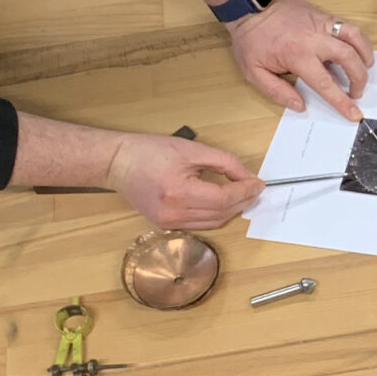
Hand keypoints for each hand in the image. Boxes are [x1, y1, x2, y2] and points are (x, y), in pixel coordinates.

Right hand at [105, 133, 263, 230]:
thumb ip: (223, 163)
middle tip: (255, 189)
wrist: (117, 163)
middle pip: (221, 214)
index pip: (223, 199)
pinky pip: (199, 225)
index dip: (245, 192)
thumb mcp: (191, 149)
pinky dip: (215, 216)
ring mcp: (168, 223)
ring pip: (213, 223)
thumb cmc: (149, 151)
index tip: (259, 183)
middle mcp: (173, 213)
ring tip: (243, 195)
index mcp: (178, 192)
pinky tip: (223, 203)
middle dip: (243, 202)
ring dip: (232, 211)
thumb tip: (246, 176)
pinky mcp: (165, 226)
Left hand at [229, 0, 374, 122]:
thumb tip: (300, 105)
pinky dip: (357, 40)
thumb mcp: (254, 72)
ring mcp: (321, 23)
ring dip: (365, 54)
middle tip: (356, 91)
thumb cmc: (251, 40)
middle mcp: (314, 39)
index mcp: (298, 56)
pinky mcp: (323, 14)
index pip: (326, 84)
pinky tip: (356, 50)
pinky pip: (347, 25)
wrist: (250, 6)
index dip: (342, 102)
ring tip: (365, 68)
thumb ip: (277, 91)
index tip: (354, 114)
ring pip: (355, 37)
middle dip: (359, 79)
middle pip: (349, 58)